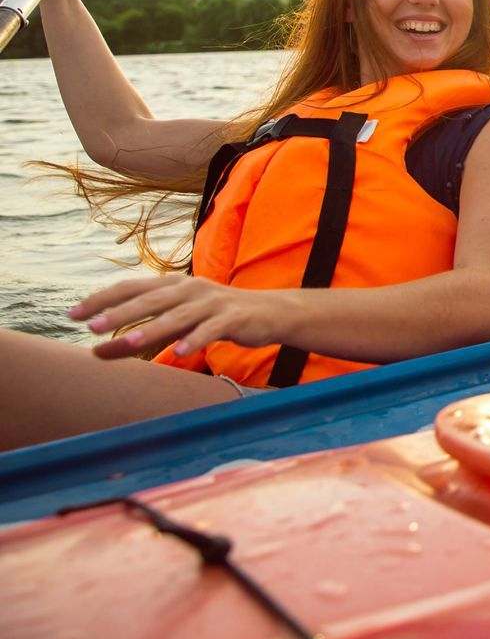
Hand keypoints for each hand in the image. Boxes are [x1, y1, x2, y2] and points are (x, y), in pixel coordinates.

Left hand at [69, 274, 284, 361]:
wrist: (268, 313)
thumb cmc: (213, 318)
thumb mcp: (174, 326)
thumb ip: (138, 336)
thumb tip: (95, 352)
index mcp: (173, 285)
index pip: (130, 287)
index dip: (102, 299)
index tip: (73, 315)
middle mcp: (190, 288)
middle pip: (151, 299)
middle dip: (120, 313)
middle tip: (92, 326)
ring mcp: (212, 301)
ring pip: (177, 315)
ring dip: (151, 328)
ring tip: (128, 342)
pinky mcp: (233, 317)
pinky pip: (211, 329)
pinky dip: (194, 339)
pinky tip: (179, 352)